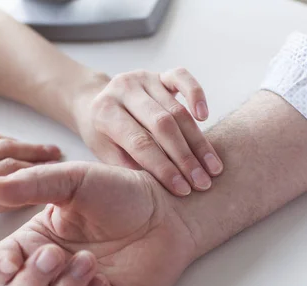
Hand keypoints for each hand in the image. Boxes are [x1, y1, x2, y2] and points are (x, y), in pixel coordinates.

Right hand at [0, 133, 60, 285]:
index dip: (19, 142)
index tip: (37, 147)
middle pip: (5, 147)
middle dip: (35, 150)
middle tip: (56, 153)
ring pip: (9, 169)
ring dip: (38, 169)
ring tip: (57, 173)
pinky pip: (5, 198)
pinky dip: (27, 195)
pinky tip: (42, 199)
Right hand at [0, 161, 196, 285]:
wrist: (168, 208)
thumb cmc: (120, 192)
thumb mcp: (74, 180)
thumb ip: (33, 184)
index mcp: (36, 241)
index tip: (11, 260)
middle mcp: (54, 271)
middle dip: (32, 282)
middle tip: (57, 255)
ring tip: (89, 262)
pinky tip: (104, 285)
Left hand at [74, 68, 222, 196]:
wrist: (94, 102)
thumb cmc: (103, 135)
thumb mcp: (107, 154)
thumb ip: (130, 166)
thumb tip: (160, 187)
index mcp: (105, 112)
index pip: (140, 143)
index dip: (163, 168)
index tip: (182, 189)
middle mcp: (123, 89)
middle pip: (162, 126)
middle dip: (185, 158)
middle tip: (202, 183)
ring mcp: (143, 78)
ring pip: (177, 110)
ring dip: (198, 141)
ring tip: (212, 167)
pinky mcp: (159, 74)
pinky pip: (182, 78)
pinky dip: (197, 95)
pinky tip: (205, 117)